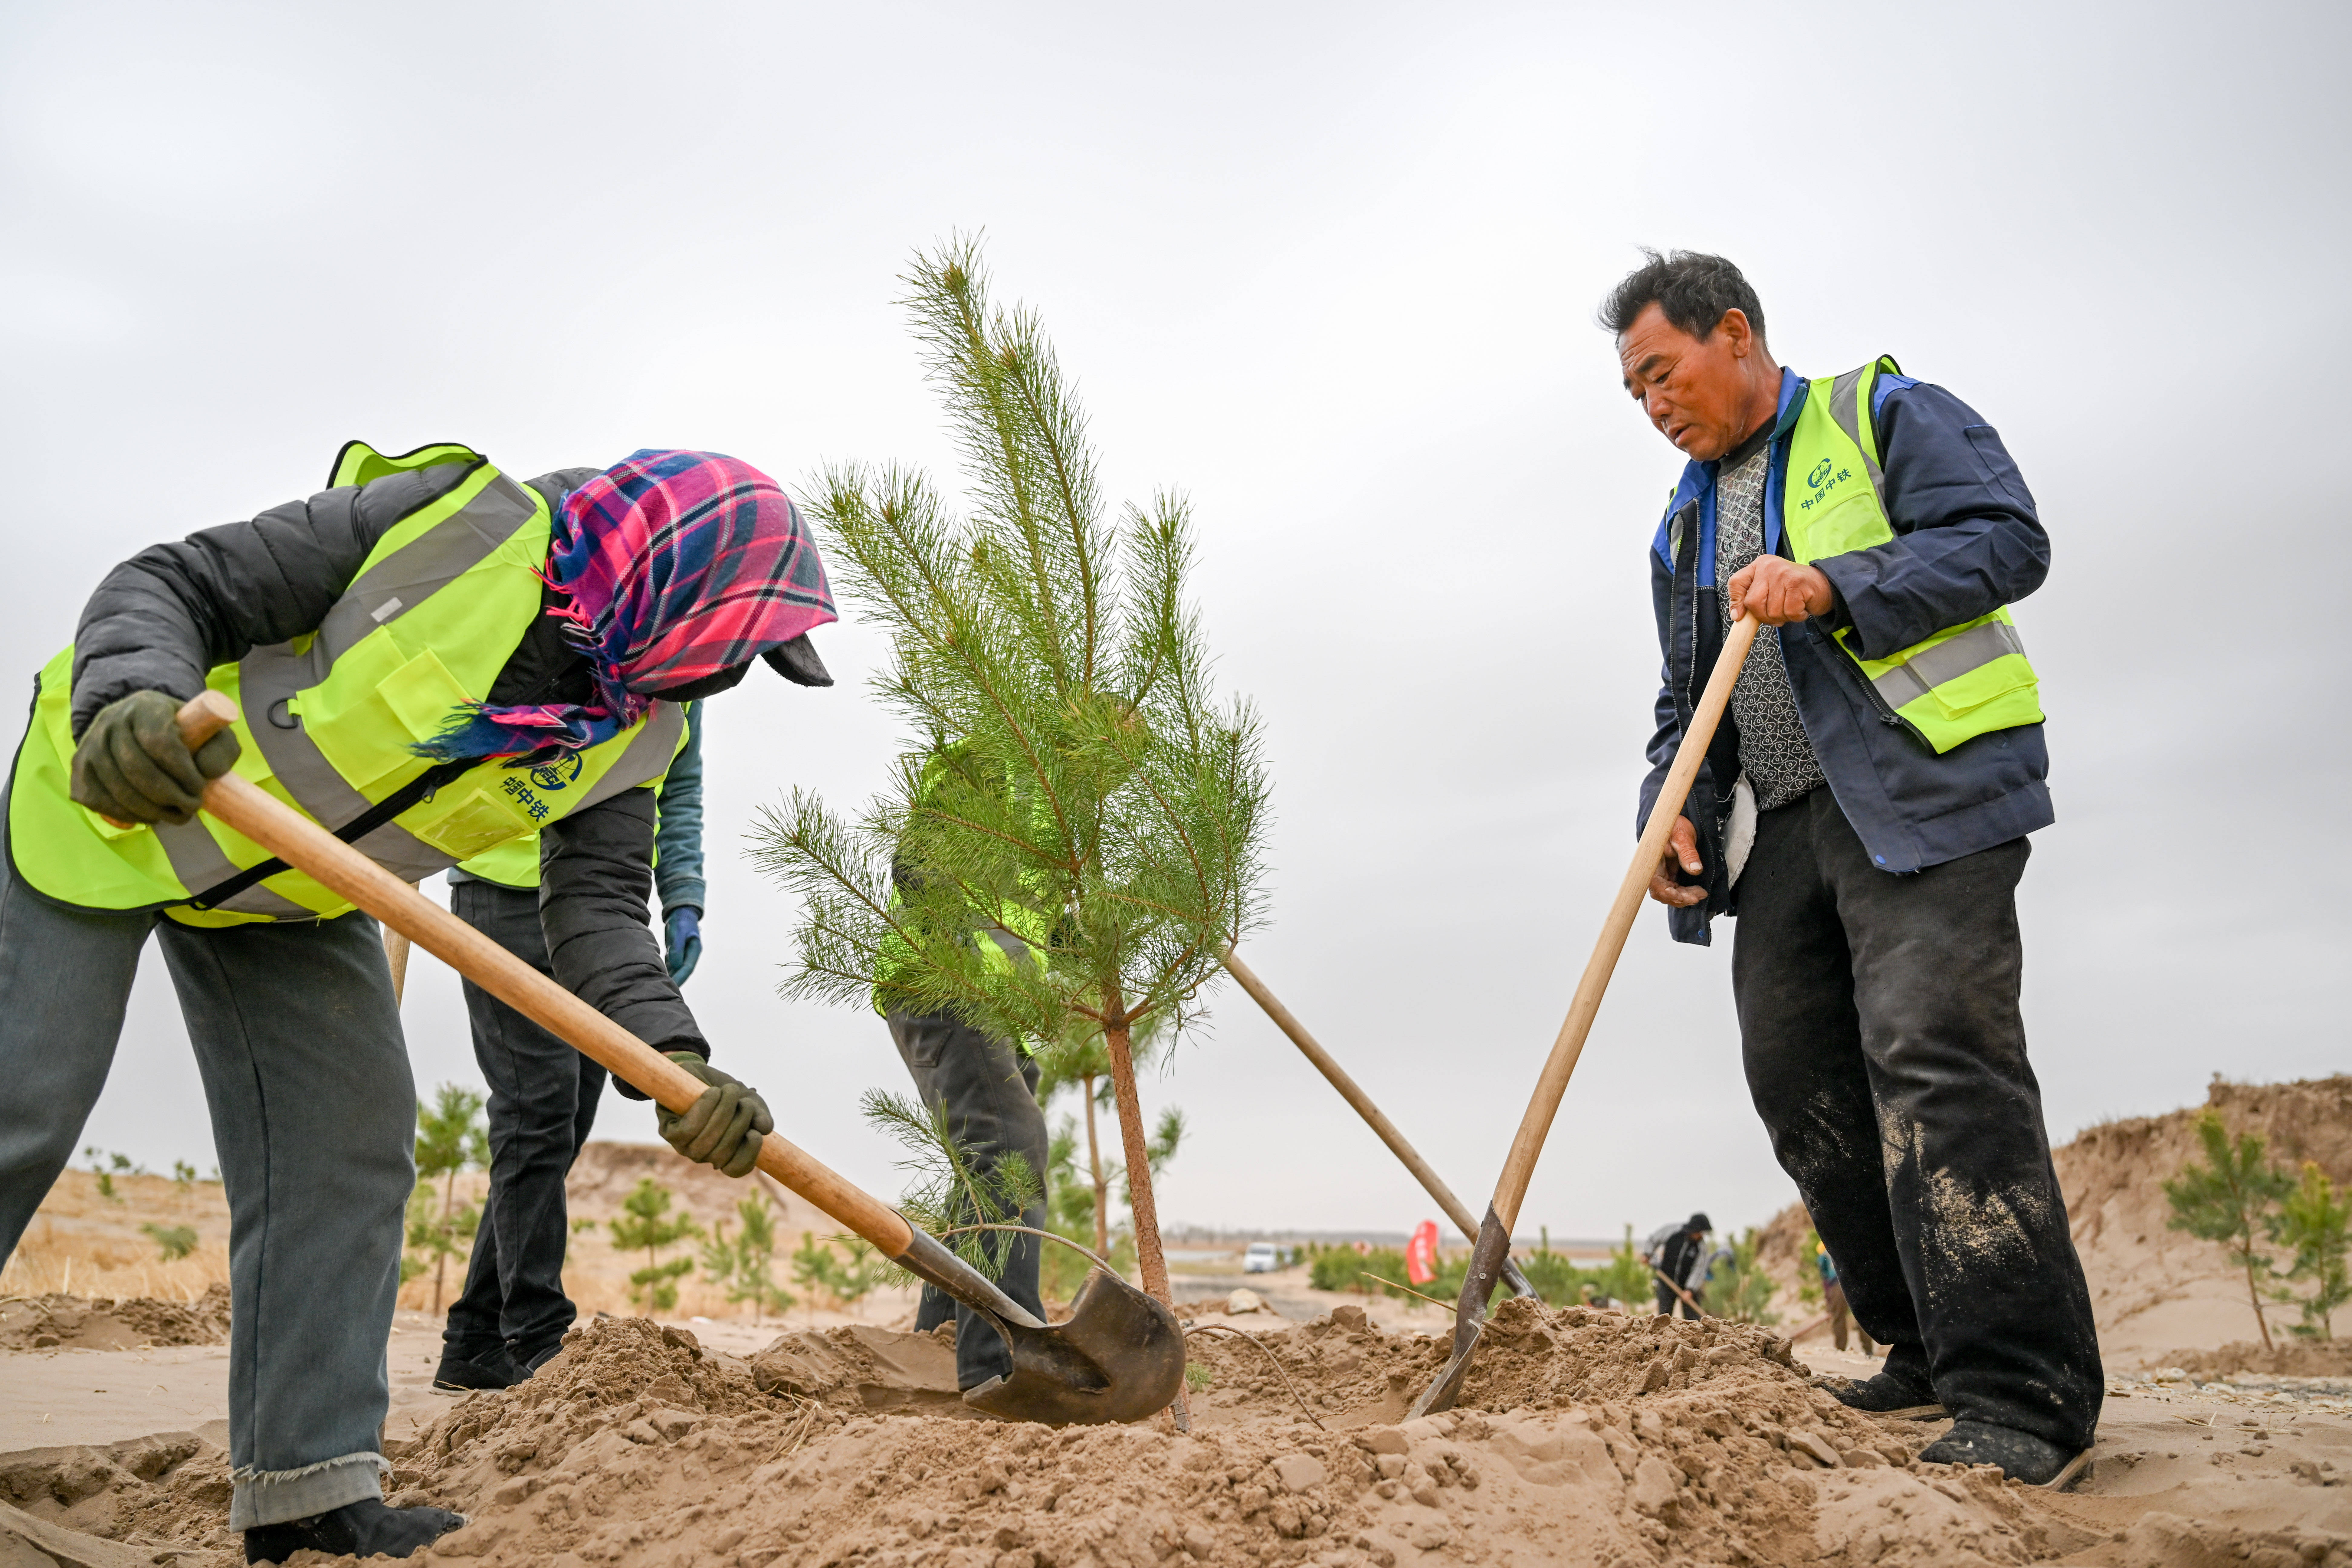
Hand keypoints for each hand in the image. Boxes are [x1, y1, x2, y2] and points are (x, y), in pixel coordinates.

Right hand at [70, 690, 241, 826]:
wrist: (140, 725)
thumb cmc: (184, 732)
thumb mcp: (213, 733)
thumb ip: (220, 749)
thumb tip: (205, 773)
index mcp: (146, 706)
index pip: (159, 741)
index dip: (182, 772)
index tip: (200, 789)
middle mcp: (112, 720)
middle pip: (136, 768)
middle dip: (168, 797)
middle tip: (191, 809)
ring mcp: (90, 743)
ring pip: (117, 788)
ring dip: (149, 811)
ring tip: (174, 816)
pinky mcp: (79, 765)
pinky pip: (97, 799)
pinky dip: (124, 815)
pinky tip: (148, 816)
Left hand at [655, 1052, 770, 1177]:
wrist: (698, 1072)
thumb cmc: (726, 1092)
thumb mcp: (750, 1101)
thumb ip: (760, 1115)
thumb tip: (765, 1128)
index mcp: (724, 1153)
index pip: (735, 1169)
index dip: (748, 1156)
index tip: (755, 1134)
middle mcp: (703, 1155)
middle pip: (722, 1154)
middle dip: (739, 1124)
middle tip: (745, 1101)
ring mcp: (684, 1146)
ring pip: (705, 1141)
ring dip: (723, 1111)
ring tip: (730, 1090)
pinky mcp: (669, 1132)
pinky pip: (689, 1129)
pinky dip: (704, 1108)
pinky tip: (713, 1092)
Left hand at [664, 906, 701, 984]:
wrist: (681, 911)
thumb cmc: (681, 920)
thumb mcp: (679, 932)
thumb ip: (677, 948)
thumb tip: (675, 964)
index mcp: (694, 950)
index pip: (687, 968)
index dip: (680, 978)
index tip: (673, 987)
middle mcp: (690, 954)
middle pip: (682, 971)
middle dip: (675, 981)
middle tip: (664, 991)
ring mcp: (683, 953)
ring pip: (676, 968)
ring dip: (670, 976)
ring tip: (660, 985)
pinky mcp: (676, 951)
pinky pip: (671, 963)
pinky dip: (666, 969)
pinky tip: (658, 974)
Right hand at [1647, 816, 1707, 907]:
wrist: (1674, 820)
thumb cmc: (1674, 824)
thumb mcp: (1683, 836)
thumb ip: (1688, 853)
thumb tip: (1695, 869)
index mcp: (1652, 860)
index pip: (1655, 883)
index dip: (1666, 892)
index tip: (1680, 895)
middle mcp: (1654, 869)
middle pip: (1662, 892)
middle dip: (1679, 898)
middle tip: (1697, 896)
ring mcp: (1662, 873)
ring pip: (1668, 893)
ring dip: (1683, 897)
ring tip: (1700, 894)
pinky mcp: (1668, 874)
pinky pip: (1674, 888)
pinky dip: (1684, 893)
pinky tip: (1696, 892)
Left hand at [1725, 556, 1832, 625]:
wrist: (1824, 585)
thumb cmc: (1793, 590)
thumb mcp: (1769, 589)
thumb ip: (1752, 598)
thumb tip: (1737, 616)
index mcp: (1759, 566)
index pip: (1736, 582)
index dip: (1736, 602)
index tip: (1739, 616)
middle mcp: (1769, 566)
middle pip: (1753, 602)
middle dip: (1764, 616)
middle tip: (1777, 614)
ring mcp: (1784, 574)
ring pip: (1772, 611)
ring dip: (1783, 617)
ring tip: (1791, 608)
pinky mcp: (1798, 583)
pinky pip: (1789, 612)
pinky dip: (1796, 616)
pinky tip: (1801, 608)